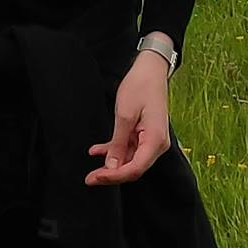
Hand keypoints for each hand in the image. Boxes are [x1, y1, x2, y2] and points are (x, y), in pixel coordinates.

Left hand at [85, 53, 171, 184]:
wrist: (150, 69)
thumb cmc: (140, 87)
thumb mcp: (124, 115)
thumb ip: (119, 143)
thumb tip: (112, 166)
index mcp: (156, 141)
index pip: (135, 168)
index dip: (115, 176)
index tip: (96, 178)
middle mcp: (157, 145)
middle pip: (133, 168)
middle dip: (111, 174)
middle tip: (90, 178)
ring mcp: (152, 140)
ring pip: (130, 160)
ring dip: (111, 163)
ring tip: (91, 169)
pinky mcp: (145, 135)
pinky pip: (130, 148)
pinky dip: (115, 150)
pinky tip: (97, 150)